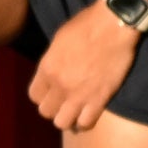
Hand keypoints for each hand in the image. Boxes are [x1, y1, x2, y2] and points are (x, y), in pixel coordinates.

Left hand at [28, 1, 139, 132]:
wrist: (113, 26)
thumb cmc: (86, 25)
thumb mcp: (59, 39)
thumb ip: (52, 60)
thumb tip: (51, 71)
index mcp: (47, 68)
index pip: (35, 95)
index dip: (43, 95)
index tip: (51, 92)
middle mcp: (59, 85)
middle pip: (46, 111)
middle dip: (54, 108)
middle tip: (64, 102)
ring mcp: (79, 95)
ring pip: (62, 123)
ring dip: (67, 118)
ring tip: (75, 111)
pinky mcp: (99, 99)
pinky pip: (86, 123)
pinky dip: (85, 122)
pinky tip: (88, 114)